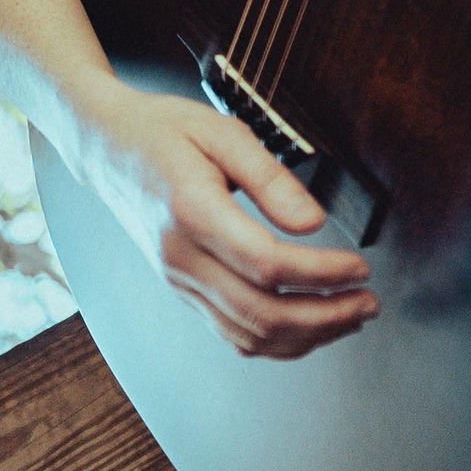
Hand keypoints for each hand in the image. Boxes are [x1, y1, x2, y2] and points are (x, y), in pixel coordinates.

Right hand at [85, 86, 377, 359]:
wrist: (104, 144)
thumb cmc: (162, 130)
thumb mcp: (220, 131)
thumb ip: (269, 176)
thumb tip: (312, 223)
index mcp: (190, 209)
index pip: (266, 264)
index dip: (320, 274)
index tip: (358, 267)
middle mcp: (179, 255)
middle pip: (262, 312)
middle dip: (326, 316)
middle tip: (366, 302)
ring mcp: (176, 278)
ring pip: (248, 333)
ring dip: (307, 336)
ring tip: (348, 316)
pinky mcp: (179, 288)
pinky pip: (231, 332)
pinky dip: (276, 340)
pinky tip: (306, 326)